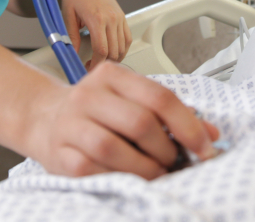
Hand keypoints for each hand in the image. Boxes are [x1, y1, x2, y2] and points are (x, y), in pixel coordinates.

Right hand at [28, 62, 219, 178]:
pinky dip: (117, 178)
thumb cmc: (95, 111)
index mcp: (112, 76)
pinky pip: (92, 169)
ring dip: (144, 168)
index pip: (158, 97)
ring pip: (114, 148)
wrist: (44, 118)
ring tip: (155, 173)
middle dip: (165, 150)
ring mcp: (70, 124)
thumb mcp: (130, 100)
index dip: (187, 125)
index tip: (204, 147)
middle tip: (174, 162)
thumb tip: (210, 133)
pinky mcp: (59, 153)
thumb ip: (169, 113)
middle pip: (139, 122)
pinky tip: (128, 179)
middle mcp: (88, 95)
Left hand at [58, 0, 131, 68]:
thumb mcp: (68, 16)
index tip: (88, 68)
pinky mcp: (122, 16)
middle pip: (113, 52)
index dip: (95, 64)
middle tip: (91, 66)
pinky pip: (127, 38)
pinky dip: (122, 49)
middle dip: (103, 64)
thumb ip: (71, 37)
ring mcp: (118, 17)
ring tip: (100, 60)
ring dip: (113, 58)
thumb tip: (73, 54)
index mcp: (97, 19)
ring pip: (122, 47)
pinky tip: (112, 52)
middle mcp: (111, 18)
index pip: (101, 50)